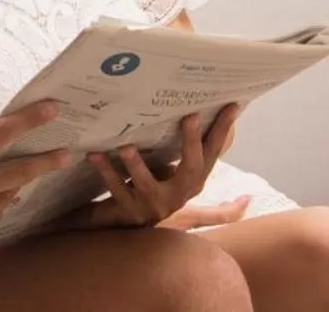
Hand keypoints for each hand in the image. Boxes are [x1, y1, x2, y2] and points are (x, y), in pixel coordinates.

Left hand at [80, 106, 240, 228]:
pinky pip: (117, 190)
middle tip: (190, 117)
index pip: (213, 153)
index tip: (232, 105)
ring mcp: (154, 205)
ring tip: (125, 146)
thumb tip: (218, 122)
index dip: (223, 131)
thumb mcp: (180, 176)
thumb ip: (194, 154)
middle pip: (191, 170)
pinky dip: (107, 172)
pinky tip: (96, 155)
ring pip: (148, 185)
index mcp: (192, 181)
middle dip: (191, 143)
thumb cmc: (155, 189)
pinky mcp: (130, 211)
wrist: (124, 223)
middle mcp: (178, 194)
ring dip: (137, 165)